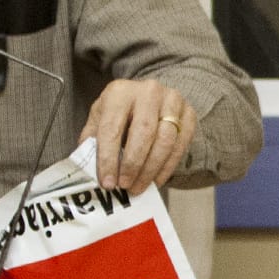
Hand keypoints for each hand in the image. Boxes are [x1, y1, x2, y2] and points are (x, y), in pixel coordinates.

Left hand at [85, 78, 197, 194]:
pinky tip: (156, 180)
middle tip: (125, 186)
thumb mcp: (100, 119)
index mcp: (120, 92)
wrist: (148, 97)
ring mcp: (172, 101)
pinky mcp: (189, 113)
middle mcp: (148, 92)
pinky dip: (167, 167)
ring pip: (165, 140)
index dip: (108, 158)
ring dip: (151, 169)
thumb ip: (93, 141)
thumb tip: (90, 171)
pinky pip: (181, 145)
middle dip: (133, 164)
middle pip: (143, 132)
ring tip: (139, 187)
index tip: (108, 183)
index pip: (112, 128)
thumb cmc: (120, 113)